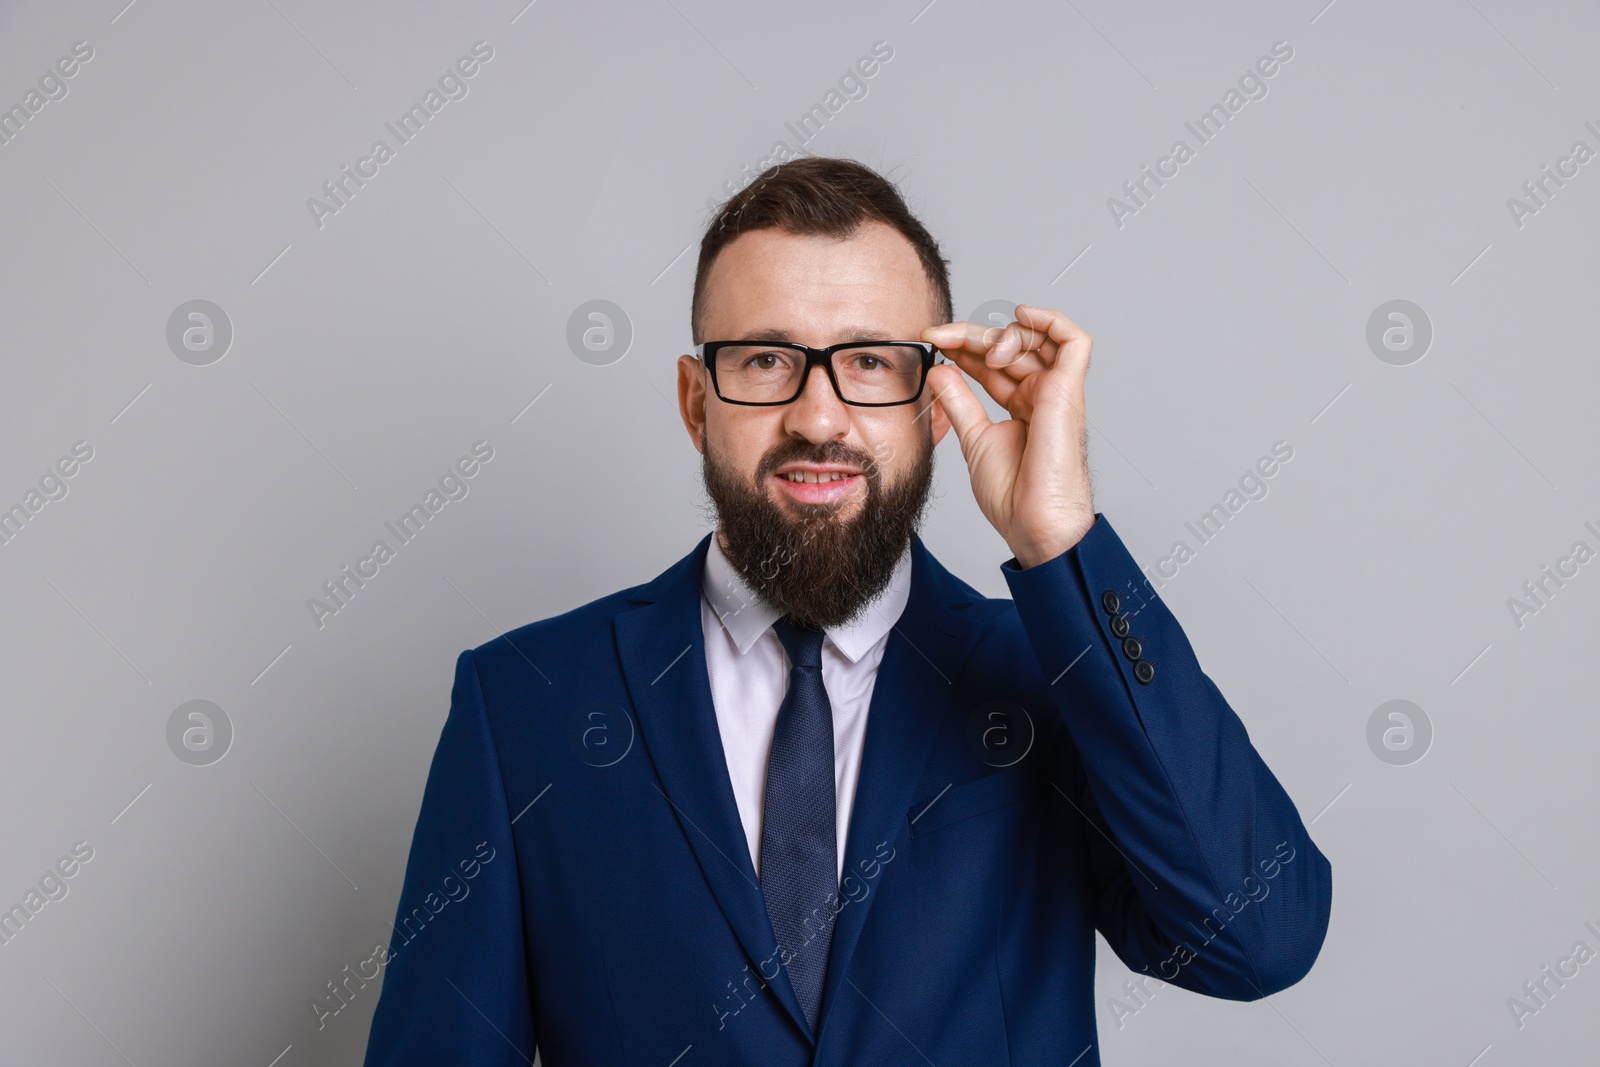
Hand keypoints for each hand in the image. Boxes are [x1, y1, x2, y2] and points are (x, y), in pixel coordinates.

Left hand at [923, 304, 1094, 568]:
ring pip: (1038, 337)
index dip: (963, 346)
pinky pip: (1075, 341)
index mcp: (1022, 406)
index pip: (992, 362)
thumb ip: (959, 402)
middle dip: (972, 334)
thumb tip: (940, 368)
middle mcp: (1042, 395)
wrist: (1033, 524)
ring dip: (1002, 332)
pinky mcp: (1068, 391)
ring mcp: (1057, 392)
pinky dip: (1051, 321)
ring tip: (980, 350)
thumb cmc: (1013, 496)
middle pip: (1009, 346)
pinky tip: (1021, 318)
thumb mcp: (973, 439)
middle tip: (940, 336)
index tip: (932, 340)